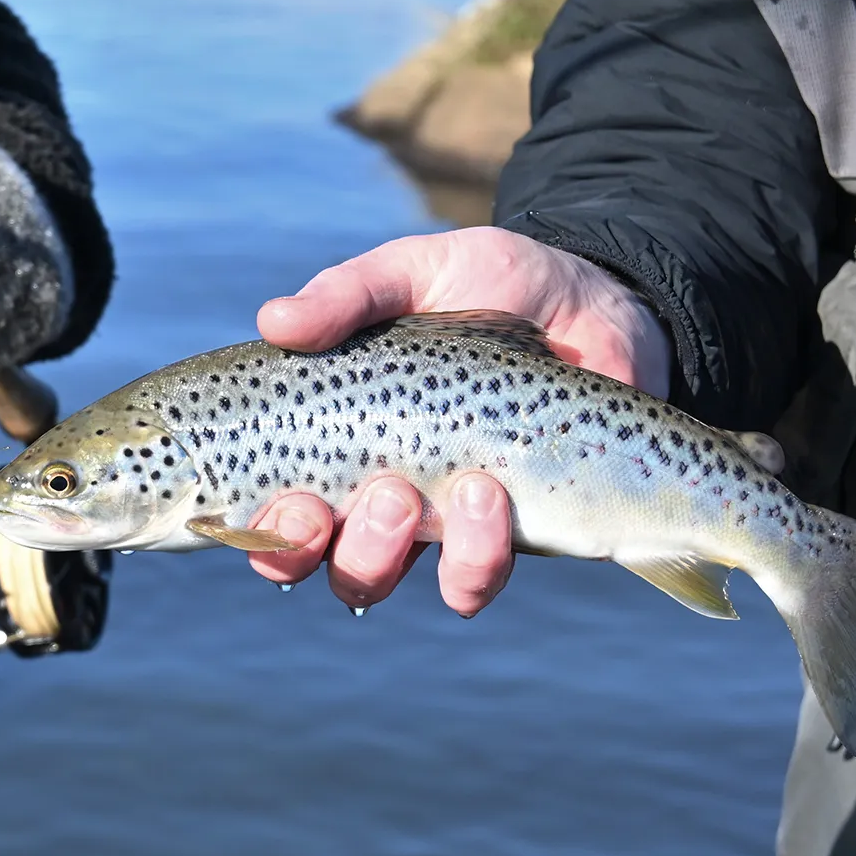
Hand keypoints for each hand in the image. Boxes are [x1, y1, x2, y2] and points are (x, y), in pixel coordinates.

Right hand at [244, 226, 672, 615]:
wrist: (599, 303)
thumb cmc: (493, 282)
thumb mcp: (416, 271)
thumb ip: (348, 294)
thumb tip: (273, 320)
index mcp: (328, 432)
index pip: (262, 501)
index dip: (256, 524)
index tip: (288, 497)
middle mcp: (362, 488)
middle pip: (302, 557)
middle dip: (307, 546)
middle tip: (369, 489)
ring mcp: (428, 521)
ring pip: (370, 580)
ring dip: (385, 551)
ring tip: (446, 488)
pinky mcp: (498, 537)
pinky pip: (465, 585)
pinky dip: (470, 561)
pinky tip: (492, 498)